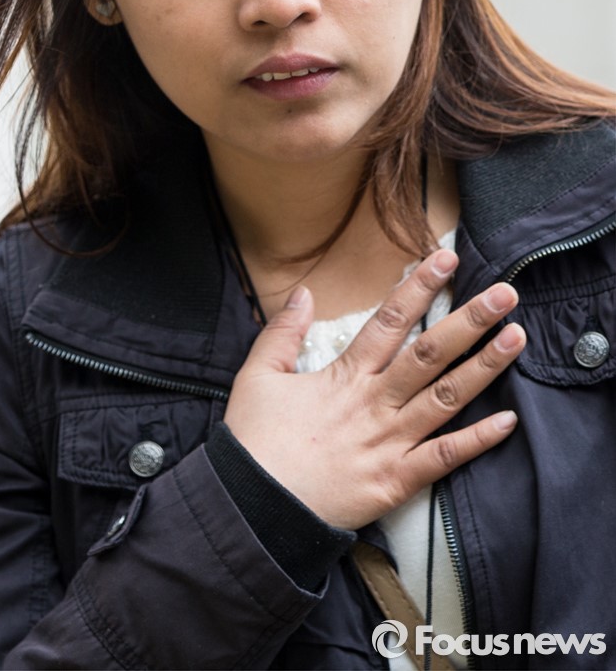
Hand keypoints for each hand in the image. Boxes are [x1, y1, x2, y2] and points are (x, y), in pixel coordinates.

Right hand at [224, 250, 524, 529]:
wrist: (253, 510)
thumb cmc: (254, 443)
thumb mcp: (257, 376)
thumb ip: (282, 332)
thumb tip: (304, 292)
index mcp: (344, 376)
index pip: (389, 321)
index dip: (419, 287)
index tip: (445, 259)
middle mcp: (374, 403)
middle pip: (429, 354)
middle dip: (469, 321)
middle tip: (504, 294)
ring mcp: (389, 443)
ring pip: (445, 399)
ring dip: (483, 368)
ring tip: (516, 339)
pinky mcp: (395, 481)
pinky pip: (443, 458)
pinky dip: (476, 441)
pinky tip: (508, 421)